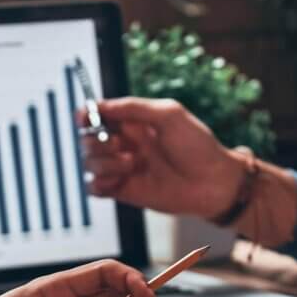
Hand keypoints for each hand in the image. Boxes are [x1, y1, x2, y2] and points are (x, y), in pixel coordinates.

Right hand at [82, 98, 244, 219]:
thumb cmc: (197, 146)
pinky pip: (94, 188)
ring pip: (89, 163)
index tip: (84, 118)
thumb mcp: (169, 114)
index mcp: (134, 123)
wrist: (212, 183)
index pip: (98, 115)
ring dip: (103, 163)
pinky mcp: (123, 191)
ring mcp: (123, 168)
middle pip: (88, 139)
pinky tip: (116, 181)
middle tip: (120, 145)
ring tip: (130, 164)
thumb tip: (101, 105)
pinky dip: (97, 184)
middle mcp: (125, 144)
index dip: (86, 115)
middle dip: (96, 141)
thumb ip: (134, 107)